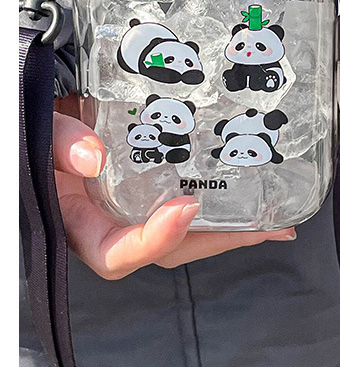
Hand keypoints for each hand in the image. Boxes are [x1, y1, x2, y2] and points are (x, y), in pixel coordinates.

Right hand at [53, 96, 294, 279]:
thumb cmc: (36, 129)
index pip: (116, 254)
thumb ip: (59, 141)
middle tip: (267, 228)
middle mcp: (110, 223)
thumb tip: (93, 156)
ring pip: (184, 231)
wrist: (40, 112)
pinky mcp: (150, 185)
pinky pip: (187, 201)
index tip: (186, 207)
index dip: (153, 240)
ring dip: (229, 228)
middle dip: (217, 240)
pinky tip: (256, 192)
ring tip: (276, 221)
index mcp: (78, 222)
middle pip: (167, 250)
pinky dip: (220, 201)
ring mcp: (133, 207)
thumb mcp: (38, 131)